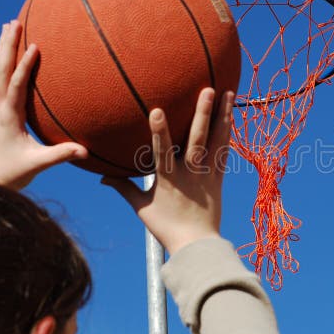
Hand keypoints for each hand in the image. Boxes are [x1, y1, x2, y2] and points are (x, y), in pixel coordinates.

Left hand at [0, 20, 87, 190]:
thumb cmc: (13, 172)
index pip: (16, 85)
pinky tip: (11, 53)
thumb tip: (85, 150)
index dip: (24, 66)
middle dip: (7, 45)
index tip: (34, 46)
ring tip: (9, 26)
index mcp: (8, 116)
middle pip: (1, 70)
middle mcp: (0, 107)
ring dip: (3, 48)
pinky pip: (2, 80)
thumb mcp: (38, 164)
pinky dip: (6, 62)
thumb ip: (61, 155)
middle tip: (13, 22)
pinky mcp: (1, 111)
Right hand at [101, 88, 233, 253]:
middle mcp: (190, 173)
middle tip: (207, 89)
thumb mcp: (141, 208)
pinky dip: (228, 132)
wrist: (196, 244)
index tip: (158, 110)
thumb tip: (101, 176)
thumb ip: (123, 187)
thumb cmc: (166, 227)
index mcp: (168, 179)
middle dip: (202, 113)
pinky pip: (225, 151)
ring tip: (229, 92)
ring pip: (217, 141)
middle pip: (197, 139)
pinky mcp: (219, 178)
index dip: (160, 131)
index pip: (162, 151)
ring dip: (223, 115)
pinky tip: (232, 114)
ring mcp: (207, 174)